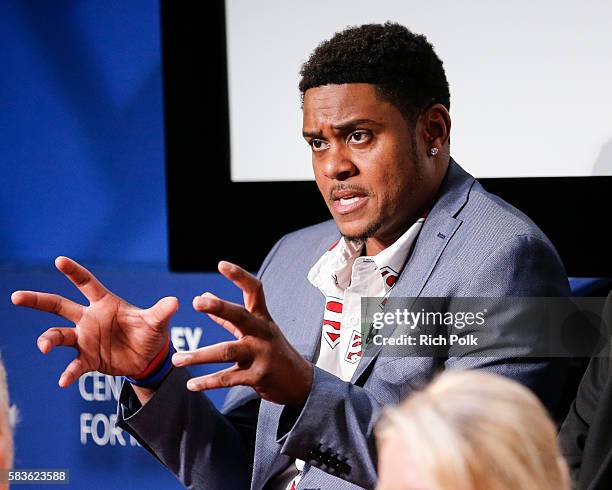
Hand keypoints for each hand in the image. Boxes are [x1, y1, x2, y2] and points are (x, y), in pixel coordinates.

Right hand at [11, 256, 178, 386]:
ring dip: (49, 340)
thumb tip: (175, 302)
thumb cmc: (150, 332)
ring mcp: (86, 339)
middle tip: (17, 296)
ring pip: (58, 335)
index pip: (86, 283)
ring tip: (45, 346)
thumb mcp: (157, 322)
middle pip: (58, 306)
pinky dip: (69, 373)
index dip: (74, 272)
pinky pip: (74, 366)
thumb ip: (162, 312)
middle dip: (37, 301)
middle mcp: (89, 319)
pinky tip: (64, 381)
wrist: (149, 358)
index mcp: (105, 303)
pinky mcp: (88, 360)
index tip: (59, 260)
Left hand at [172, 261, 312, 407]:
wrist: (299, 382)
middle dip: (219, 307)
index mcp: (262, 318)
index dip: (239, 276)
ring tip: (176, 359)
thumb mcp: (256, 329)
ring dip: (200, 355)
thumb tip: (204, 294)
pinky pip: (228, 379)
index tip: (221, 264)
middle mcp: (262, 333)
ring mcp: (261, 355)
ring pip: (227, 352)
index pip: (254, 290)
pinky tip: (191, 385)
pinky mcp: (257, 377)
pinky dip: (208, 382)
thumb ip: (227, 316)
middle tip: (196, 302)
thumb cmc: (273, 351)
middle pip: (240, 316)